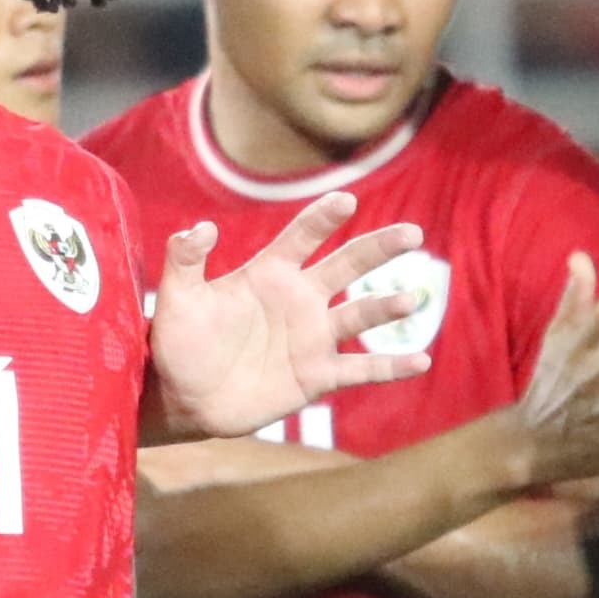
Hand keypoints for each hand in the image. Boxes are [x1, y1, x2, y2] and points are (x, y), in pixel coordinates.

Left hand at [147, 193, 428, 440]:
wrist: (183, 398)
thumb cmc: (178, 344)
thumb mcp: (177, 300)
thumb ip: (185, 261)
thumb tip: (200, 228)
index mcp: (269, 274)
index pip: (301, 237)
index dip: (323, 218)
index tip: (345, 199)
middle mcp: (299, 300)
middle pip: (347, 265)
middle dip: (379, 248)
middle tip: (411, 234)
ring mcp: (312, 338)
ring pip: (360, 315)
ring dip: (387, 307)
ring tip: (411, 299)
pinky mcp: (317, 376)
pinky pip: (361, 370)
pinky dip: (391, 367)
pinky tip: (420, 360)